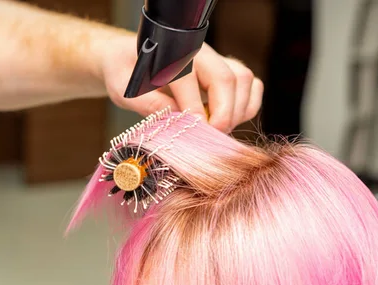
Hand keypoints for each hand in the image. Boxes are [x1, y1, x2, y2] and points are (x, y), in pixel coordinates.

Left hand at [100, 35, 263, 132]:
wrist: (131, 57)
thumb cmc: (127, 73)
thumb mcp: (125, 89)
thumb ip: (147, 104)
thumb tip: (176, 121)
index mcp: (171, 53)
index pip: (190, 80)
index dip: (195, 112)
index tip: (194, 135)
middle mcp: (200, 52)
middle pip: (226, 78)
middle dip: (223, 114)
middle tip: (211, 139)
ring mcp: (218, 59)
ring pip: (244, 80)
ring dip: (237, 111)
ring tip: (217, 131)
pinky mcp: (229, 71)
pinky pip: (252, 86)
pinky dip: (248, 107)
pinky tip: (228, 121)